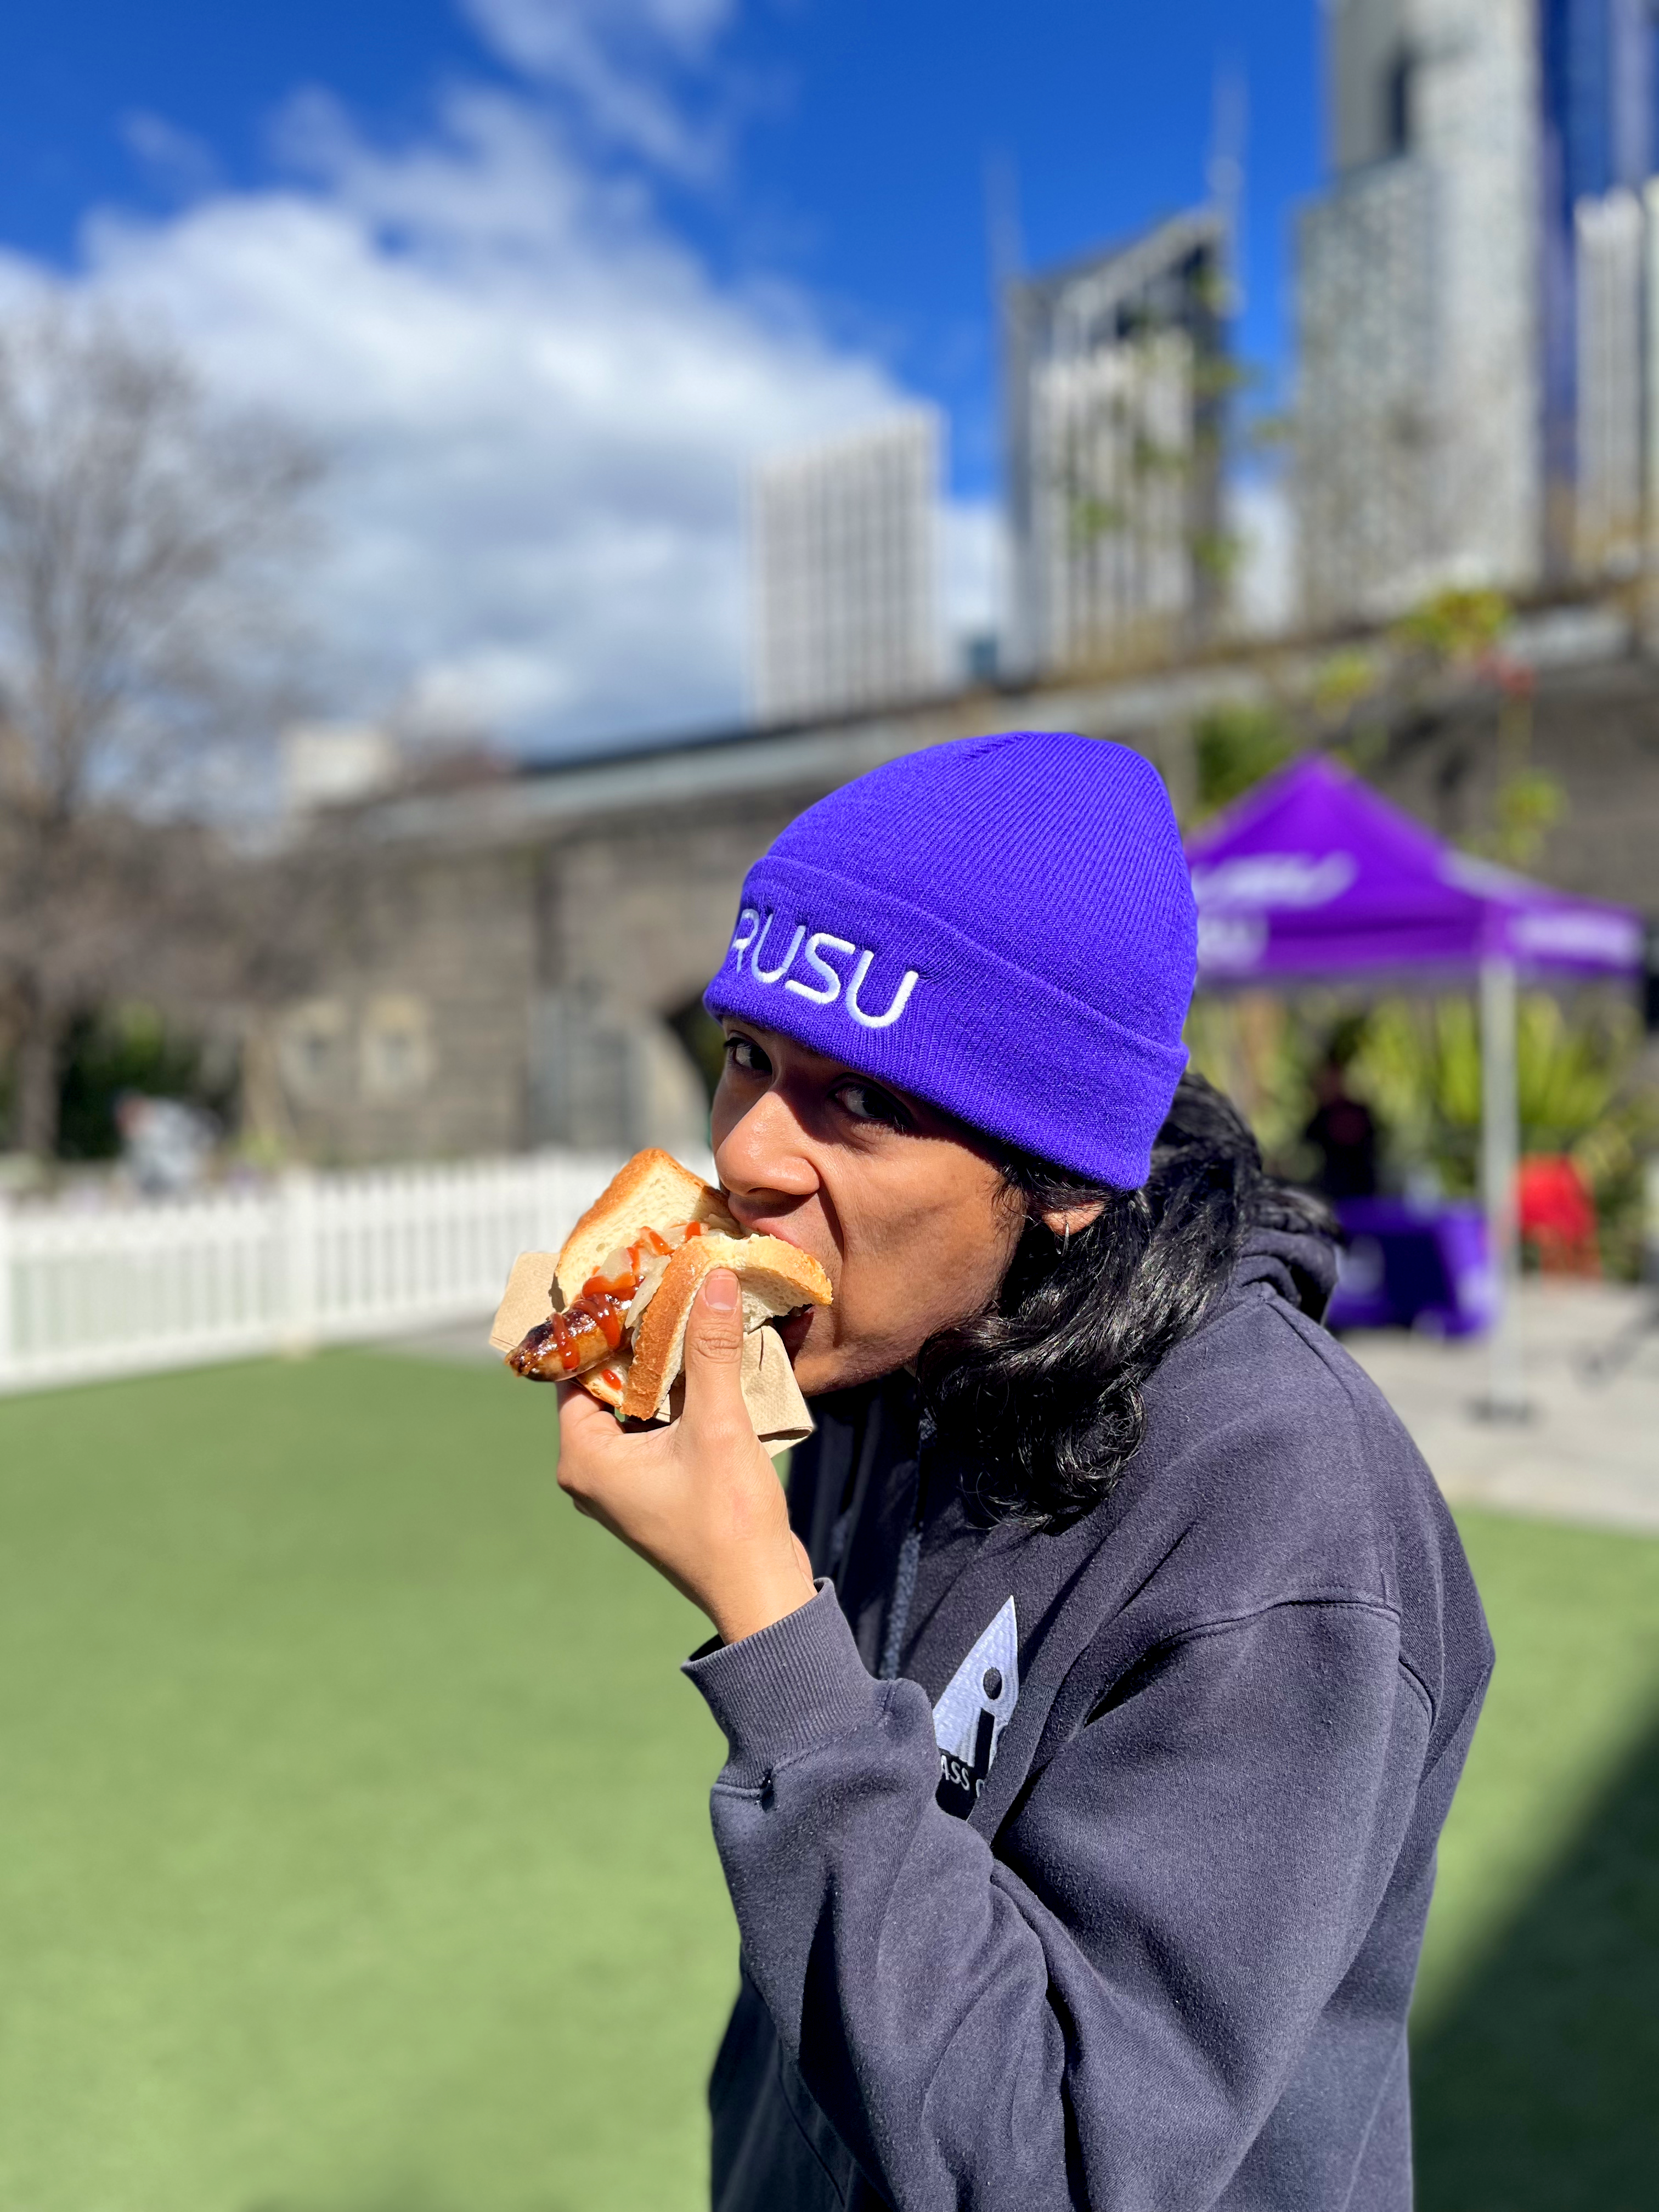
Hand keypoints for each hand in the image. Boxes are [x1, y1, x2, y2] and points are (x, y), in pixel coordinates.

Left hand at [554, 1269, 816, 1644]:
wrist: (760, 1593)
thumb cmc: (727, 1519)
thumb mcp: (718, 1424)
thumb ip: (711, 1350)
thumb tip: (713, 1277)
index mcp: (584, 1457)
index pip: (575, 1370)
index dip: (600, 1324)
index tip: (626, 1277)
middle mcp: (592, 1471)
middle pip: (607, 1383)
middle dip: (637, 1337)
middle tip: (664, 1283)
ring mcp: (624, 1483)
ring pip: (635, 1403)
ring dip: (662, 1364)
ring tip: (689, 1310)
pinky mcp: (656, 1488)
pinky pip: (657, 1426)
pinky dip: (678, 1394)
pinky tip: (708, 1360)